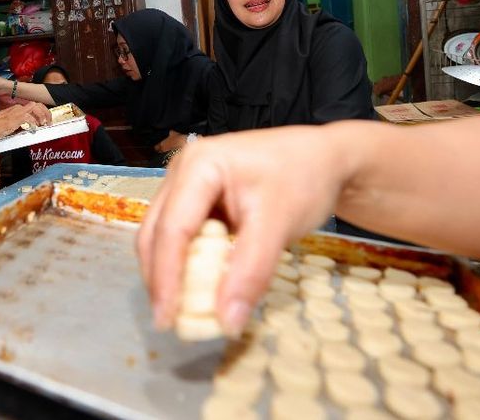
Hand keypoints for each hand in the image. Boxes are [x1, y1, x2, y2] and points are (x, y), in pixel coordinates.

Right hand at [0, 102, 50, 139]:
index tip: (46, 119)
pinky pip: (29, 118)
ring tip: (43, 125)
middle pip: (37, 105)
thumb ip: (18, 124)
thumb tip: (26, 129)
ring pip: (35, 109)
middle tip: (48, 122)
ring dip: (41, 117)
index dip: (42, 111)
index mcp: (17, 107)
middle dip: (46, 113)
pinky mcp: (16, 118)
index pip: (34, 105)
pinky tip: (33, 129)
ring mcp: (18, 112)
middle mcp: (18, 108)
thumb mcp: (9, 123)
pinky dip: (33, 124)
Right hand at [136, 125, 355, 336]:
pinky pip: (179, 236)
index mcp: (199, 166)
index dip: (166, 277)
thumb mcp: (279, 223)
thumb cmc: (303, 179)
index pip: (172, 228)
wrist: (324, 158)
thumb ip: (252, 271)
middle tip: (168, 322)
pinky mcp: (195, 200)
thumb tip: (228, 322)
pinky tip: (196, 288)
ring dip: (168, 273)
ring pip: (161, 236)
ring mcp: (185, 184)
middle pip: (155, 232)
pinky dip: (184, 264)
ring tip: (180, 311)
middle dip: (159, 279)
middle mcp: (182, 171)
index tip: (167, 319)